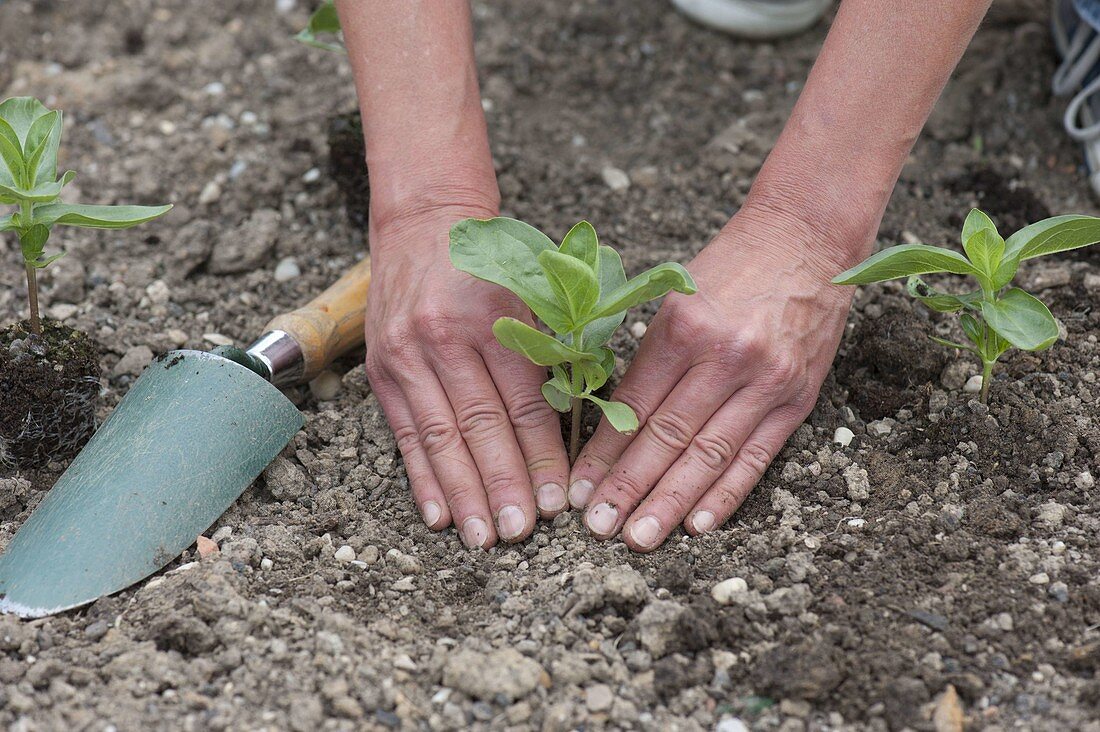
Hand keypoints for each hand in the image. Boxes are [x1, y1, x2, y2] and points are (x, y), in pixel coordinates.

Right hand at [364, 208, 570, 547]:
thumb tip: (582, 425)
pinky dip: (422, 478)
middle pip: (479, 426)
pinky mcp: (383, 369)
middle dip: (502, 485)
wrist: (424, 224)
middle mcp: (446, 338)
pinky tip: (437, 515)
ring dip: (462, 493)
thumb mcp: (532, 293)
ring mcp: (407, 355)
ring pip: (439, 437)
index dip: (541, 456)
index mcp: (494, 318)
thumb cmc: (493, 266)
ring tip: (482, 537)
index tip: (559, 500)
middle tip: (521, 532)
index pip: (522, 402)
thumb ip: (553, 352)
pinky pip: (405, 432)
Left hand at [567, 211, 859, 550]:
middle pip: (668, 436)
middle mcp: (725, 357)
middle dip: (628, 487)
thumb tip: (608, 420)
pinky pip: (756, 456)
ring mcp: (766, 380)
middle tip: (596, 526)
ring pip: (709, 455)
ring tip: (638, 537)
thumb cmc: (729, 267)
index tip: (577, 489)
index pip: (634, 405)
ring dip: (671, 503)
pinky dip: (727, 494)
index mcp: (683, 328)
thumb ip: (648, 357)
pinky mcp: (797, 397)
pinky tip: (698, 525)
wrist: (806, 238)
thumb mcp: (676, 298)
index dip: (603, 453)